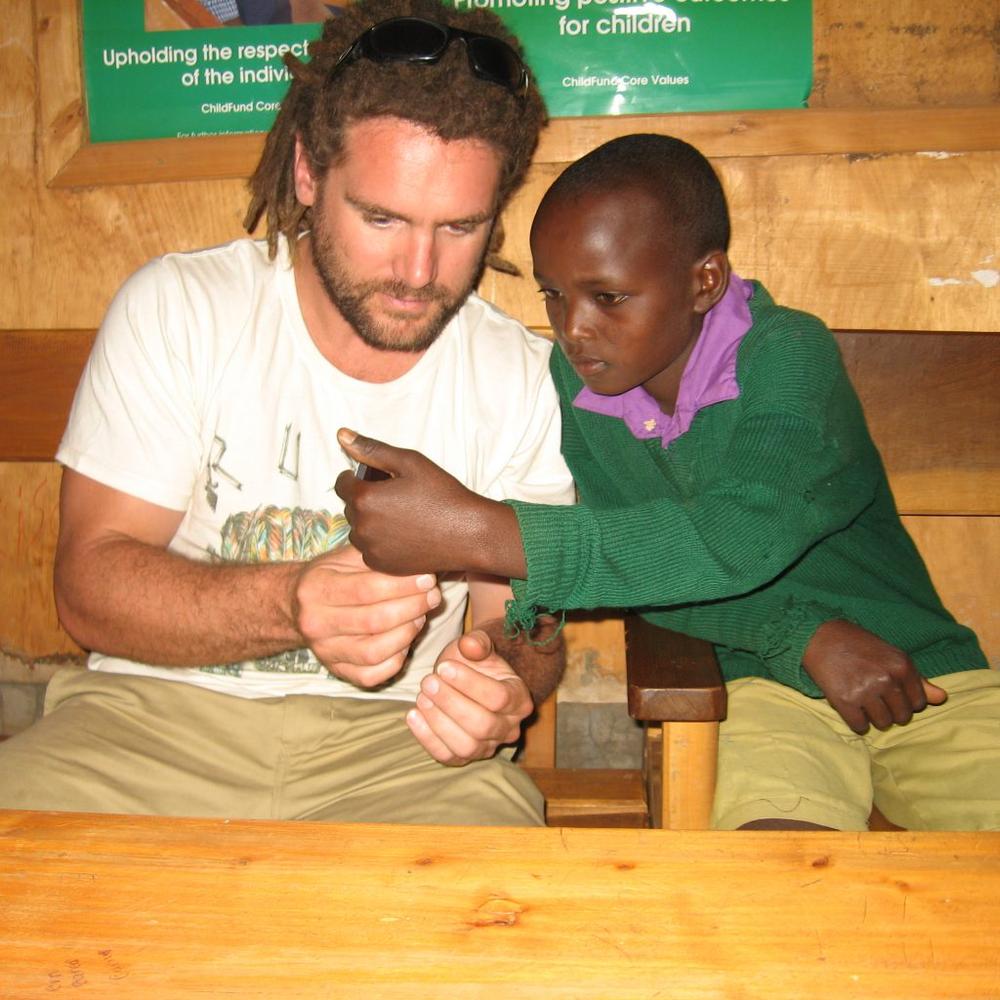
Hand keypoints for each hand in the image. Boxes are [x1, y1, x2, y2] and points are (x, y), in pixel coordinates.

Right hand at [293, 543, 440, 686]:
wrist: (296, 606)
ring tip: (421, 616)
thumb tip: (416, 559)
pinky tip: (406, 641)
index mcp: (316, 589)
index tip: (427, 579)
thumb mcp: (344, 558)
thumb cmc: (330, 576)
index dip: (403, 586)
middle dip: (412, 608)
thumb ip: (375, 558)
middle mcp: (315, 624)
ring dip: (407, 634)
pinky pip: (372, 675)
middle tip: (433, 596)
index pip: (366, 590)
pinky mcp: (336, 671)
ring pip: (374, 651)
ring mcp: (324, 652)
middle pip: (374, 621)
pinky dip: (396, 660)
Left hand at [334, 428, 520, 576]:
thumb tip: (341, 434)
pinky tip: (404, 534)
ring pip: (358, 529)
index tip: (380, 479)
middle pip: (351, 507)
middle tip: (397, 497)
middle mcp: (361, 527)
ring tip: (401, 516)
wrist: (468, 533)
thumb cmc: (441, 494)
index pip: (341, 483)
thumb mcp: (409, 462)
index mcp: (365, 498)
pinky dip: (380, 541)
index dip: (357, 478)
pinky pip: (370, 549)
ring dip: (371, 521)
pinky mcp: (382, 565)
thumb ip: (372, 449)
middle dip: (366, 499)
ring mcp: (371, 549)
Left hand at [407, 629, 533, 765]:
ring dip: (439, 722)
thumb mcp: (477, 646)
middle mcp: (509, 728)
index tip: (444, 667)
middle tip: (428, 682)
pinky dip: (427, 738)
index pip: (499, 698)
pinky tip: (413, 715)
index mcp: (519, 698)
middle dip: (451, 703)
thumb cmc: (473, 662)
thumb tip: (469, 644)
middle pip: (483, 725)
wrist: (465, 679)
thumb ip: (477, 643)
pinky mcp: (465, 758)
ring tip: (421, 697)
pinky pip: (447, 756)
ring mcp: (488, 746)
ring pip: (466, 746)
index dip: (470, 683)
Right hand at [802, 619, 946, 733]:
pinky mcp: (845, 701)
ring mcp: (866, 691)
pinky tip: (852, 709)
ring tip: (864, 702)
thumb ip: (917, 679)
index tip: (891, 693)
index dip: (905, 700)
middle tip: (876, 698)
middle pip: (902, 716)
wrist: (820, 636)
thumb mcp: (891, 655)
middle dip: (891, 711)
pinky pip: (860, 726)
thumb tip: (941, 698)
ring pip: (883, 723)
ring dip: (874, 718)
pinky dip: (857, 722)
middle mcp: (886, 679)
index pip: (919, 703)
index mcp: (902, 666)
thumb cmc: (858, 644)